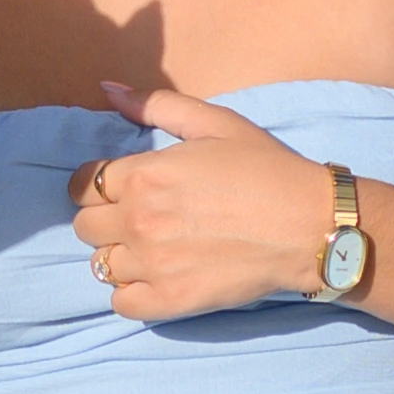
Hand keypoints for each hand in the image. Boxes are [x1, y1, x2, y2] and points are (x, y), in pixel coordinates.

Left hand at [62, 84, 334, 319]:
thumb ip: (156, 105)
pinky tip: (156, 280)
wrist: (311, 225)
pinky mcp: (171, 300)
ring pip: (101, 266)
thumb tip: (108, 89)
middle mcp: (138, 220)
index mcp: (141, 176)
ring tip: (154, 250)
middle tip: (141, 220)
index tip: (123, 191)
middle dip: (106, 221)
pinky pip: (121, 304)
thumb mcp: (214, 123)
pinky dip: (132, 295)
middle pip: (84, 228)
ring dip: (121, 257)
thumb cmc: (266, 169)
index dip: (99, 187)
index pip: (82, 186)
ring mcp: (152, 264)